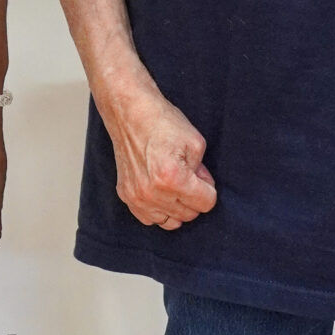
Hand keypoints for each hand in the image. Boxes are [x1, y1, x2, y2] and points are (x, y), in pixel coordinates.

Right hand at [101, 74, 216, 229]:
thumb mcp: (195, 143)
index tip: (200, 175)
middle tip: (187, 175)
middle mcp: (153, 193)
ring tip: (174, 185)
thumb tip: (203, 188)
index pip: (206, 203)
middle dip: (194, 196)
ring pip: (171, 221)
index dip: (208, 188)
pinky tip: (160, 191)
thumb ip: (203, 172)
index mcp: (173, 179)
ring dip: (177, 206)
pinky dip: (159, 209)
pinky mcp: (126, 196)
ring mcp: (137, 197)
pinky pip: (151, 219)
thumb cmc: (162, 123)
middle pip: (190, 214)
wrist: (130, 113)